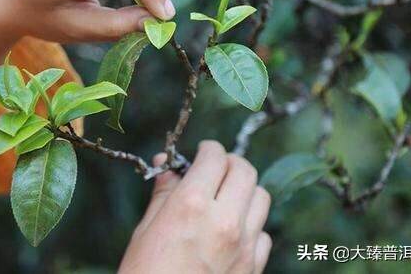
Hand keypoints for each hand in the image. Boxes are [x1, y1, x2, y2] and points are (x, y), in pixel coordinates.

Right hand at [120, 141, 271, 273]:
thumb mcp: (146, 229)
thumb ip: (163, 192)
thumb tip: (168, 165)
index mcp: (192, 205)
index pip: (214, 157)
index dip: (207, 149)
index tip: (202, 152)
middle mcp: (224, 220)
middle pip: (245, 170)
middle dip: (230, 163)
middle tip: (215, 168)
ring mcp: (244, 245)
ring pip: (261, 197)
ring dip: (244, 190)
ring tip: (225, 197)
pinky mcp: (253, 267)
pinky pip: (264, 232)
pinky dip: (251, 224)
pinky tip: (232, 231)